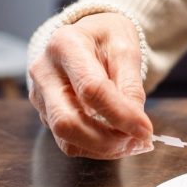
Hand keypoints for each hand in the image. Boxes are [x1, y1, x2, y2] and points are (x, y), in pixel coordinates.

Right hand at [28, 12, 153, 158]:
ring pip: (65, 138)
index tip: (146, 131)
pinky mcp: (44, 112)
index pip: (91, 89)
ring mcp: (39, 94)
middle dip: (107, 141)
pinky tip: (115, 140)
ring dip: (103, 148)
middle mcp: (44, 71)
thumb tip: (137, 125)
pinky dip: (95, 147)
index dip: (121, 115)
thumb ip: (131, 85)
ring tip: (131, 143)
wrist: (86, 37)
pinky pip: (67, 141)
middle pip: (67, 121)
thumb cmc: (106, 39)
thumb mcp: (125, 48)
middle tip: (138, 143)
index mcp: (65, 45)